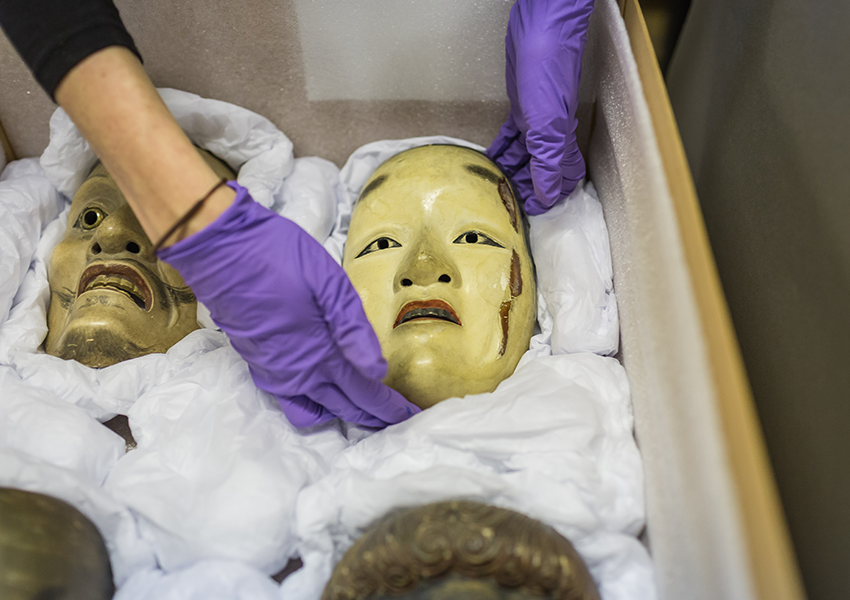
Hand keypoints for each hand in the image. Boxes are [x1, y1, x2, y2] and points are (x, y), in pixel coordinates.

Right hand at [159, 183, 420, 427]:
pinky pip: (291, 400)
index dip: (390, 409)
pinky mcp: (258, 365)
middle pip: (343, 408)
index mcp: (320, 353)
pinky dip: (314, 405)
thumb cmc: (278, 257)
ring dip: (342, 413)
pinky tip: (325, 391)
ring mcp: (274, 373)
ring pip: (315, 410)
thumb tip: (377, 371)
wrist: (219, 251)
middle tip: (397, 421)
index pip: (364, 392)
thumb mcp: (327, 282)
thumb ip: (352, 328)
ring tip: (365, 408)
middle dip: (372, 417)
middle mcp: (297, 374)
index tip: (413, 419)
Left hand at [488, 0, 594, 214]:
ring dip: (511, 171)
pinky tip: (489, 159)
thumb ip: (548, 162)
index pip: (562, 179)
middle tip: (507, 202)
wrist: (541, 30)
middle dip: (527, 188)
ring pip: (524, 155)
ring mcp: (535, 119)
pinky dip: (501, 149)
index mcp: (560, 140)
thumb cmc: (548, 71)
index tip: (530, 212)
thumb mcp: (547, 125)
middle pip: (541, 170)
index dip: (549, 196)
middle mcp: (550, 133)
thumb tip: (548, 194)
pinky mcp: (520, 106)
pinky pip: (510, 136)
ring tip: (495, 186)